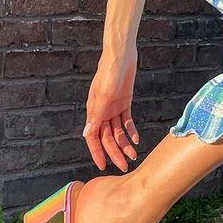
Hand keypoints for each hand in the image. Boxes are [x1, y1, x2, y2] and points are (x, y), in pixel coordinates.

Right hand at [84, 47, 139, 171]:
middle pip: (107, 137)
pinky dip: (130, 130)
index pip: (93, 137)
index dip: (97, 152)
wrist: (121, 55)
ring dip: (124, 144)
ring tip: (133, 155)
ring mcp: (112, 107)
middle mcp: (101, 111)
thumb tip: (87, 134)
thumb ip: (96, 115)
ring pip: (117, 131)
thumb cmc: (110, 72)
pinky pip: (126, 121)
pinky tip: (136, 139)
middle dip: (114, 153)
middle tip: (124, 166)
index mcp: (93, 111)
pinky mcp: (123, 102)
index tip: (103, 167)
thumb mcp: (104, 95)